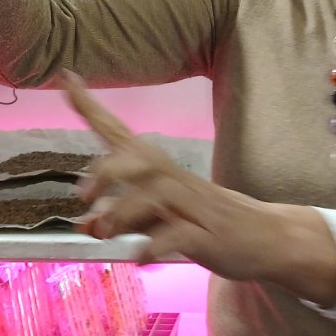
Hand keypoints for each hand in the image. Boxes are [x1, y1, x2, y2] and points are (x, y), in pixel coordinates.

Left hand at [63, 74, 281, 278]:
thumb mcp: (158, 220)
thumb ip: (122, 218)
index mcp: (160, 171)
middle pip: (140, 158)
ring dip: (124, 211)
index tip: (66, 76)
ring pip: (157, 194)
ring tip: (105, 234)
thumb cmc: (206, 223)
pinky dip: (154, 245)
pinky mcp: (209, 236)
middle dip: (106, 172)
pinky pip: (179, 234)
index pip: (120, 133)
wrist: (269, 237)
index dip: (92, 107)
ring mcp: (195, 207)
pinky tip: (139, 259)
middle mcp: (176, 181)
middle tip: (83, 198)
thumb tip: (83, 224)